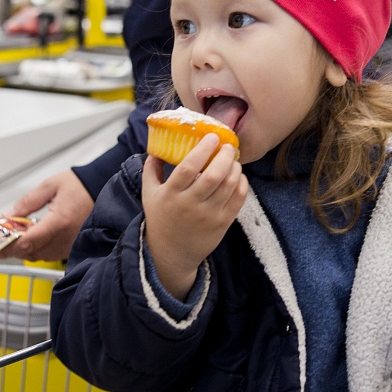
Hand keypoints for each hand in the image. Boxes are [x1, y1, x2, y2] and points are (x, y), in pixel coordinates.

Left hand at [9, 170, 94, 261]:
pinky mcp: (71, 248)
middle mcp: (64, 238)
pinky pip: (49, 255)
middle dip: (12, 248)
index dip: (9, 245)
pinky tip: (31, 239)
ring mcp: (69, 245)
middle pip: (30, 252)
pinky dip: (37, 249)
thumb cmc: (79, 187)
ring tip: (12, 238)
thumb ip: (27, 202)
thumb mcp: (49, 186)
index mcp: (58, 222)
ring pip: (38, 256)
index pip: (28, 241)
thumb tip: (9, 215)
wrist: (100, 189)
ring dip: (24, 249)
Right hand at [142, 135, 246, 299]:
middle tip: (228, 146)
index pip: (189, 167)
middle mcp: (190, 205)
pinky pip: (238, 199)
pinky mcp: (222, 223)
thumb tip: (157, 146)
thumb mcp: (149, 194)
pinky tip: (238, 175)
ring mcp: (208, 215)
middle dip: (225, 156)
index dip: (203, 149)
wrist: (171, 254)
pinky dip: (241, 183)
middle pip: (214, 175)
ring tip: (233, 159)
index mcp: (171, 194)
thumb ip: (151, 169)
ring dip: (235, 167)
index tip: (212, 137)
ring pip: (228, 185)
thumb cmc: (160, 219)